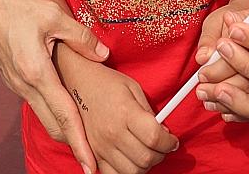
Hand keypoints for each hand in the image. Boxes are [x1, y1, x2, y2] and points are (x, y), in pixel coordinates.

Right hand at [0, 0, 108, 173]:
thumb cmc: (18, 4)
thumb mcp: (54, 15)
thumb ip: (81, 38)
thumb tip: (104, 55)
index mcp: (36, 72)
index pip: (64, 115)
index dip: (80, 143)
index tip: (90, 165)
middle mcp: (24, 85)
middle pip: (54, 125)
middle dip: (75, 142)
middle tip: (96, 157)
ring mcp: (16, 84)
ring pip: (44, 116)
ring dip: (64, 128)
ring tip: (85, 137)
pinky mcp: (13, 79)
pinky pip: (36, 104)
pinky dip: (53, 113)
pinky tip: (66, 110)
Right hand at [56, 51, 176, 173]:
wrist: (76, 83)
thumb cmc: (106, 83)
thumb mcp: (132, 88)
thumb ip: (149, 112)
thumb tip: (163, 133)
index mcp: (125, 112)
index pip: (155, 138)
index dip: (169, 143)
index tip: (172, 141)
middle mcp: (112, 132)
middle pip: (146, 158)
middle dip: (160, 155)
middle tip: (162, 148)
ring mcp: (100, 146)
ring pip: (132, 172)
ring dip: (145, 167)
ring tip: (146, 153)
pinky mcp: (92, 153)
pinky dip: (125, 173)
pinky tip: (130, 160)